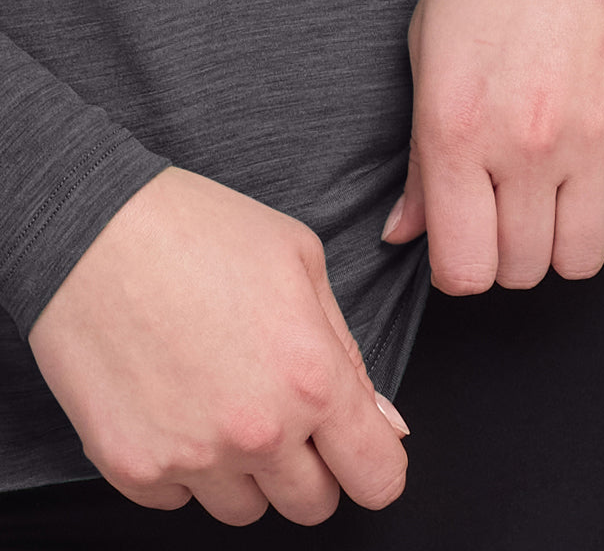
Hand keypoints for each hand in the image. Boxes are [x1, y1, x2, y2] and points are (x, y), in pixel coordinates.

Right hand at [28, 166, 408, 525]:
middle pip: (313, 505)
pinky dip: (184, 464)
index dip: (376, 462)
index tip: (359, 446)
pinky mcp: (132, 467)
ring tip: (219, 396)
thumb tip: (380, 420)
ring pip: (244, 510)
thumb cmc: (195, 228)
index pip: (378, 477)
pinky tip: (174, 400)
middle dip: (310, 464)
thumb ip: (348, 350)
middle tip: (281, 407)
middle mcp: (257, 432)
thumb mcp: (299, 259)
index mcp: (311, 378)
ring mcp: (191, 457)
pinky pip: (178, 498)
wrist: (89, 228)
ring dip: (245, 470)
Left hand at [382, 0, 603, 292]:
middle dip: (503, 257)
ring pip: (582, 257)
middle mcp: (528, 147)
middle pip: (523, 271)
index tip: (457, 248)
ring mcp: (596, 138)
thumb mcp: (425, 56)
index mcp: (457, 131)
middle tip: (496, 217)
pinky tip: (589, 173)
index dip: (455, 270)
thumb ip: (417, 158)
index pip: (462, 266)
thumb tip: (407, 231)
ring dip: (557, 242)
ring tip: (544, 201)